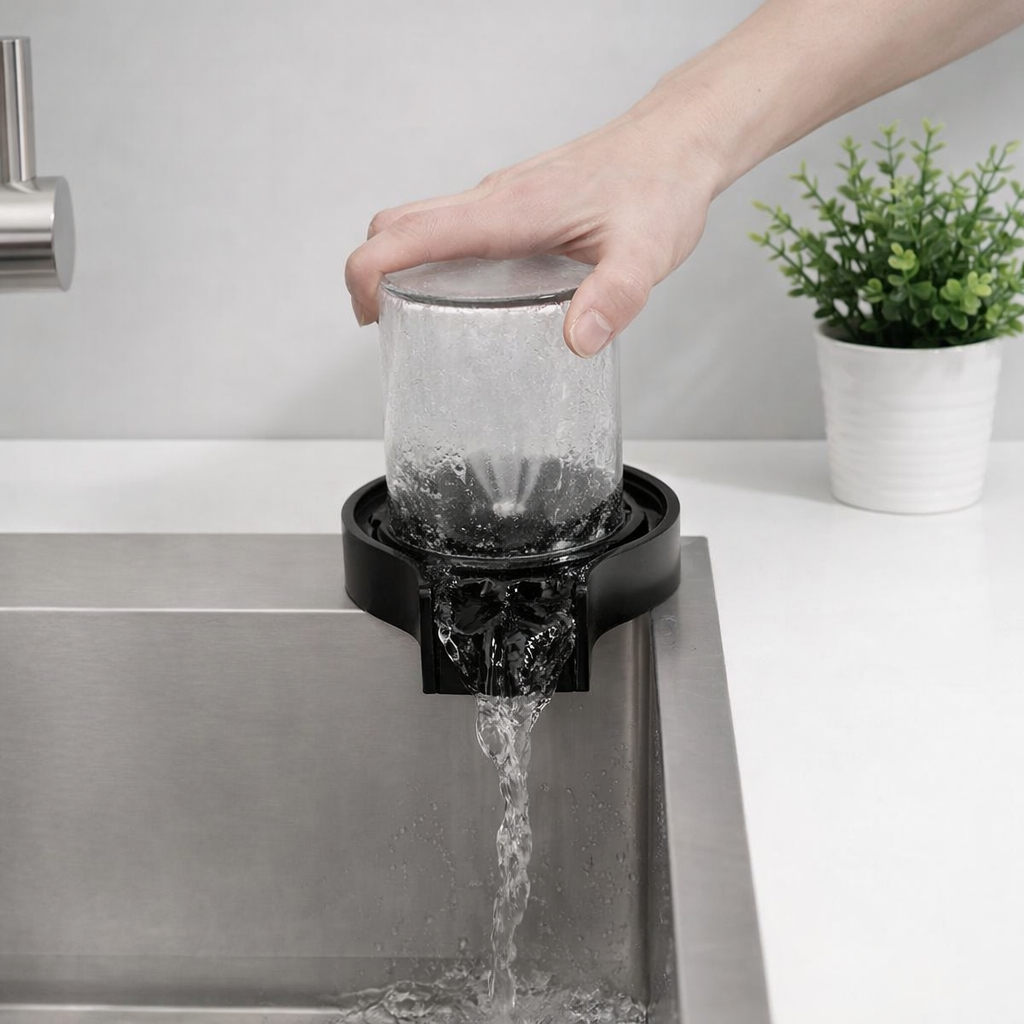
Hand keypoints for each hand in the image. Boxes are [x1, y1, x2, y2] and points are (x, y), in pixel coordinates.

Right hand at [345, 93, 725, 356]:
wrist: (679, 141)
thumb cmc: (660, 187)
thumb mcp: (645, 255)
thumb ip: (612, 299)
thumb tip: (576, 342)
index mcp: (508, 212)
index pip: (407, 234)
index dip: (367, 274)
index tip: (367, 315)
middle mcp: (495, 198)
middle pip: (398, 225)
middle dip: (371, 272)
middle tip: (382, 323)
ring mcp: (502, 197)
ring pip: (424, 220)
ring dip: (402, 262)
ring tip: (416, 317)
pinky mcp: (517, 201)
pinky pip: (456, 223)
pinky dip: (436, 254)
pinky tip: (469, 293)